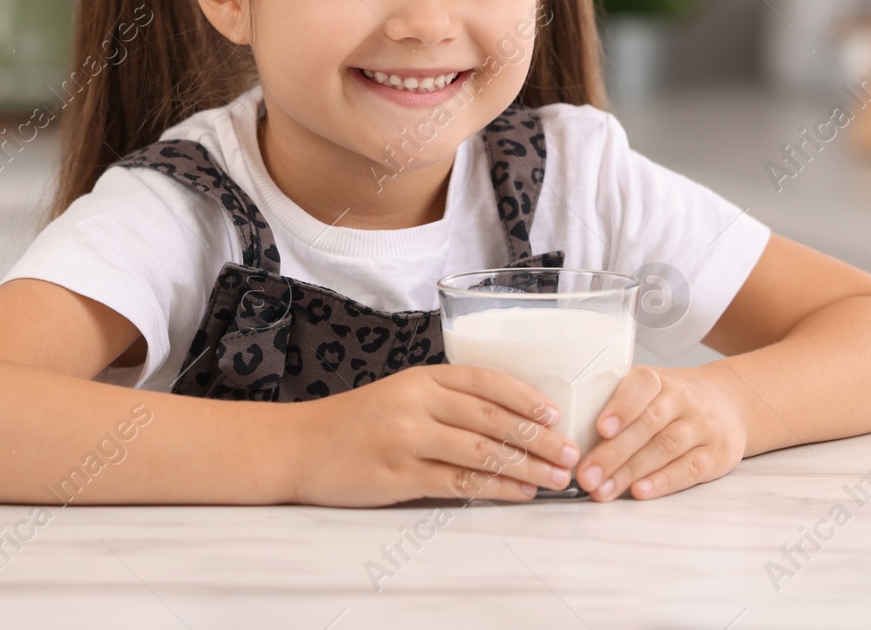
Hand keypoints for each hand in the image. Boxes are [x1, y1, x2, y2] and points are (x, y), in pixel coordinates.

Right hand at [290, 365, 583, 507]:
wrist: (300, 446)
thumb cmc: (357, 422)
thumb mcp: (400, 394)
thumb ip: (445, 400)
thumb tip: (509, 420)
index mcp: (422, 377)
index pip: (486, 380)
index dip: (526, 396)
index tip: (556, 413)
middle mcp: (417, 403)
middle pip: (492, 418)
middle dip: (538, 437)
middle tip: (570, 452)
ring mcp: (407, 439)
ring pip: (482, 451)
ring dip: (526, 466)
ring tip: (556, 478)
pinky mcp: (399, 476)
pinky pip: (459, 482)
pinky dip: (496, 488)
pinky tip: (520, 492)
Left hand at [573, 365, 746, 500]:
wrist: (730, 404)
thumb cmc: (673, 402)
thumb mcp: (651, 390)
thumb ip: (618, 406)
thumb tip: (569, 436)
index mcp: (660, 381)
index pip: (642, 387)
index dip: (622, 407)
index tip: (600, 428)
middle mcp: (684, 400)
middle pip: (647, 425)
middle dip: (613, 453)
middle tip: (585, 476)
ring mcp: (703, 427)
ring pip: (664, 448)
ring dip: (630, 472)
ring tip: (602, 490)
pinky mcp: (717, 455)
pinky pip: (688, 469)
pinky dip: (662, 482)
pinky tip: (640, 492)